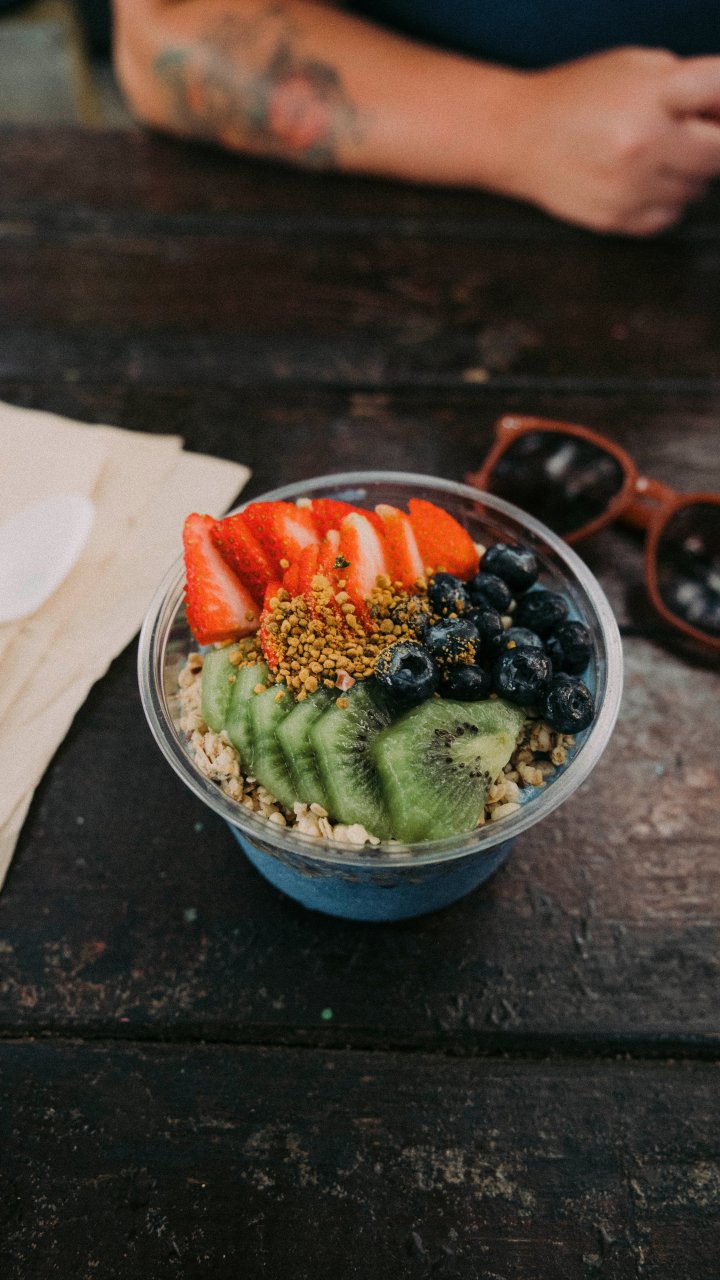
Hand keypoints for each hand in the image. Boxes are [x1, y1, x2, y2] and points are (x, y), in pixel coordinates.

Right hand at [514, 48, 719, 234]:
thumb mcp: (635, 66)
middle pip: (718, 154)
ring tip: (653, 156)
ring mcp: (630, 187)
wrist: (518, 137)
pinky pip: (669, 217)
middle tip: (688, 134)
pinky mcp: (617, 219)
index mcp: (652, 95)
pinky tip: (640, 182)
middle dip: (710, 143)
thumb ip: (686, 81)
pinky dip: (663, 201)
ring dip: (685, 174)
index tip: (714, 114)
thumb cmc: (576, 98)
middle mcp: (643, 143)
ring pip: (696, 190)